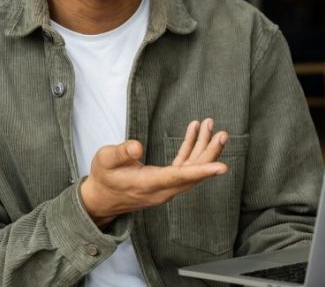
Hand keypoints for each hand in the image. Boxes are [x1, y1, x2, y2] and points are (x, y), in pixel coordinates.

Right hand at [80, 119, 228, 227]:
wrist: (102, 199)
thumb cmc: (103, 177)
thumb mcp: (104, 161)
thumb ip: (120, 153)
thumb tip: (136, 146)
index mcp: (148, 184)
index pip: (179, 177)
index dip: (201, 171)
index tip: (222, 167)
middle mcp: (162, 189)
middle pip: (193, 173)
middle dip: (210, 153)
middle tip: (222, 133)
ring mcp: (166, 187)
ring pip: (192, 169)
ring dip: (203, 147)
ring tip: (211, 125)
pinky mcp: (166, 182)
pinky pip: (184, 166)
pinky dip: (191, 148)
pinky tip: (195, 130)